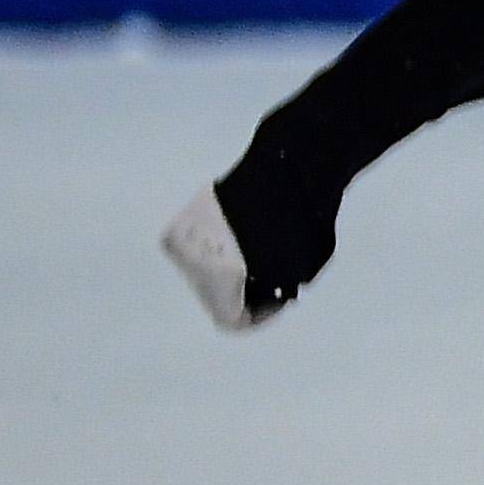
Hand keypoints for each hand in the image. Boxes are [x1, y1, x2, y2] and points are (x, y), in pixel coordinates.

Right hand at [164, 176, 323, 330]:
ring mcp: (184, 233)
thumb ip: (272, 292)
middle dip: (241, 292)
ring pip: (205, 269)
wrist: (287, 166)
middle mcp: (189, 258)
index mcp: (213, 277)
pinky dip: (223, 247)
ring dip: (230, 269)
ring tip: (261, 254)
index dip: (258, 316)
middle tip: (271, 279)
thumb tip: (262, 293)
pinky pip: (204, 244)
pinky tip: (247, 236)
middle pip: (213, 294)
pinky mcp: (187, 212)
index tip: (278, 301)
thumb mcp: (297, 273)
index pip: (227, 318)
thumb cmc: (300, 224)